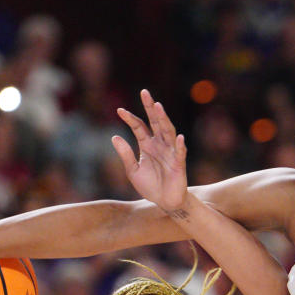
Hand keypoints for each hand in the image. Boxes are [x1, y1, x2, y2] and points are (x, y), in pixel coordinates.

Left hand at [111, 89, 188, 212]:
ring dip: (163, 119)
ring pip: (168, 132)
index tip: (119, 110)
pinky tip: (179, 137)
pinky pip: (181, 153)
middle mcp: (160, 145)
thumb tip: (114, 136)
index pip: (139, 127)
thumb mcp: (132, 171)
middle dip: (150, 108)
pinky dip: (180, 145)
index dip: (130, 118)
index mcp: (147, 145)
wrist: (164, 202)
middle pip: (155, 122)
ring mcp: (170, 153)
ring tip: (158, 106)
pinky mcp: (179, 164)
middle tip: (144, 92)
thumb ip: (125, 154)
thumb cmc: (150, 185)